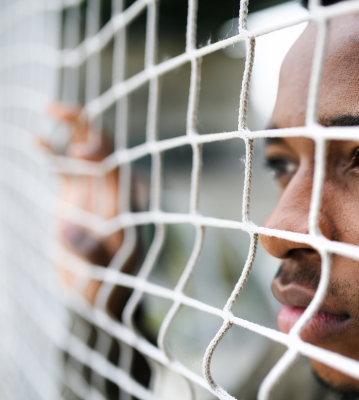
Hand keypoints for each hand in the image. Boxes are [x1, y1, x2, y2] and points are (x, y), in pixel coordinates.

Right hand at [42, 103, 125, 306]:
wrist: (100, 298)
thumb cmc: (107, 292)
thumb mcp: (100, 281)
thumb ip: (89, 256)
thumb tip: (67, 230)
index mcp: (122, 208)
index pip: (117, 171)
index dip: (102, 154)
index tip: (80, 151)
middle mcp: (110, 194)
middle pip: (104, 151)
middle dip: (86, 128)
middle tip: (58, 110)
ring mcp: (93, 194)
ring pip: (84, 153)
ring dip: (71, 130)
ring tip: (52, 108)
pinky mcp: (76, 199)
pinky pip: (65, 169)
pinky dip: (51, 153)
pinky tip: (34, 139)